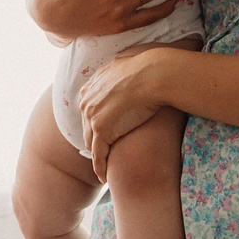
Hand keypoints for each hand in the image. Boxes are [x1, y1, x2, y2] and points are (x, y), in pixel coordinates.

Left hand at [78, 47, 171, 178]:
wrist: (152, 74)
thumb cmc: (147, 67)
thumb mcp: (126, 61)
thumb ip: (119, 68)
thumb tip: (125, 61)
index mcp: (90, 87)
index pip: (89, 111)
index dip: (95, 124)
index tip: (100, 134)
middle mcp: (86, 102)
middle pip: (87, 128)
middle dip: (93, 141)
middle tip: (101, 155)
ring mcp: (92, 117)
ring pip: (92, 143)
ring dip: (97, 157)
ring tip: (102, 170)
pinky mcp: (102, 130)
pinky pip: (98, 154)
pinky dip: (100, 166)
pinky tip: (104, 177)